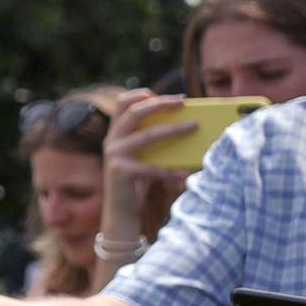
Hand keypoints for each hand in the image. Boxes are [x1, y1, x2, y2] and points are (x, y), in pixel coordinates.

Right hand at [101, 89, 190, 232]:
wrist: (121, 211)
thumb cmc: (139, 181)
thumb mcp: (145, 156)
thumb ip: (155, 142)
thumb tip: (188, 125)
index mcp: (116, 133)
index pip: (124, 103)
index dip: (144, 94)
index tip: (172, 97)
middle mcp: (111, 140)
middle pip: (134, 112)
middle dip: (160, 104)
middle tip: (183, 102)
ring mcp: (114, 155)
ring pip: (145, 135)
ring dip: (172, 129)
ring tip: (194, 127)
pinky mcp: (120, 171)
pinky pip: (151, 167)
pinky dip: (170, 170)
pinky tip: (184, 172)